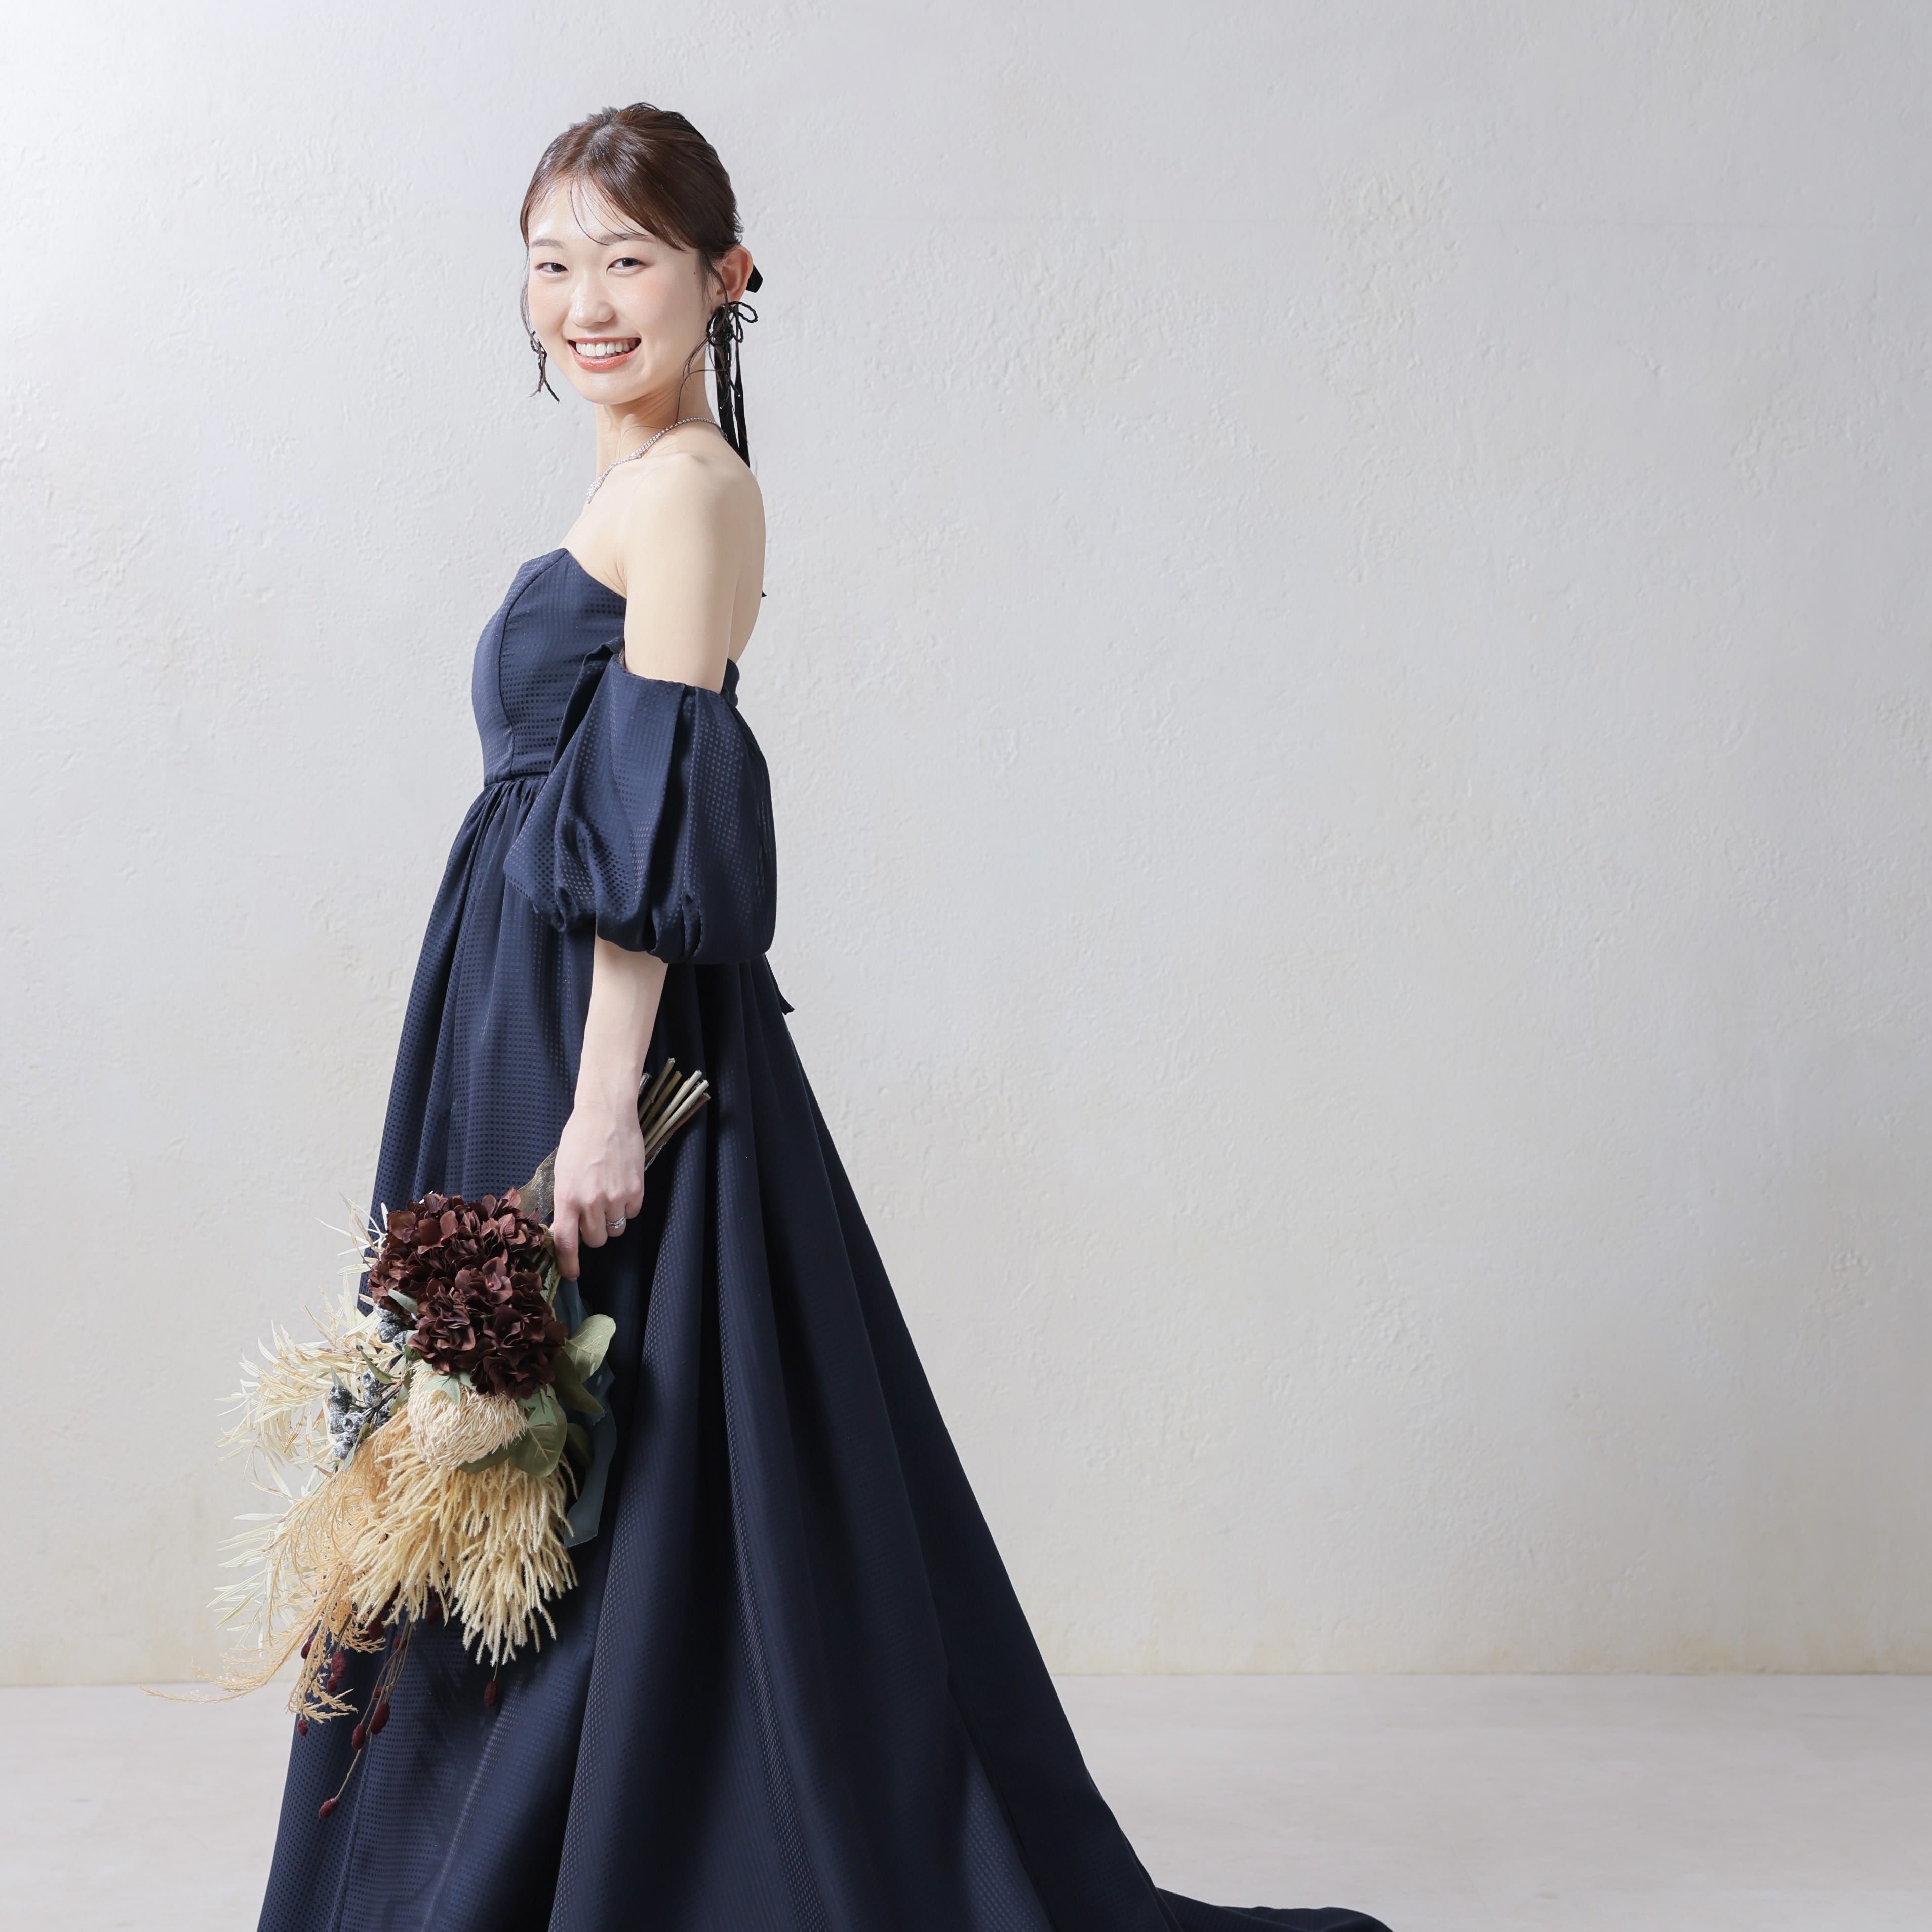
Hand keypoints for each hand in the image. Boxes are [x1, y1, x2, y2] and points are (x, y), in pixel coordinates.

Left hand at [550, 1085, 643, 1280]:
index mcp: (567, 1197)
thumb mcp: (561, 1172)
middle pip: (594, 1240)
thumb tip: (566, 1227)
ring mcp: (615, 1197)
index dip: (568, 1264)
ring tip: (608, 1196)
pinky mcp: (636, 1190)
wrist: (606, 1114)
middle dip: (592, 1232)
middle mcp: (591, 1201)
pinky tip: (622, 1186)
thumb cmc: (579, 1139)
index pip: (566, 1243)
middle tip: (592, 1212)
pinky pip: (632, 1214)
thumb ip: (565, 1202)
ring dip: (610, 1221)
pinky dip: (627, 1206)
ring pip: (614, 1230)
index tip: (571, 1274)